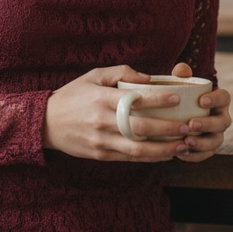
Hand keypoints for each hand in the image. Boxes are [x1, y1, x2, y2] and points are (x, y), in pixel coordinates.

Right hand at [43, 65, 217, 162]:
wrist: (45, 123)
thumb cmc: (73, 95)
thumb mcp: (94, 76)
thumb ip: (121, 73)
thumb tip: (148, 78)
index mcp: (102, 98)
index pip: (135, 99)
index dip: (159, 99)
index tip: (178, 98)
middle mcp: (102, 121)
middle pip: (141, 128)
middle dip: (168, 129)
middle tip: (188, 126)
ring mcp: (101, 141)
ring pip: (138, 149)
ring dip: (164, 148)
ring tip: (183, 145)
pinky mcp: (101, 154)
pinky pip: (130, 158)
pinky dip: (150, 157)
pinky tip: (166, 153)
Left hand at [168, 62, 230, 162]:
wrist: (177, 116)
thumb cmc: (182, 98)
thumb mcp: (182, 86)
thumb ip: (182, 76)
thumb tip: (181, 69)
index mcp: (218, 101)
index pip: (224, 97)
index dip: (215, 99)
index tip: (201, 100)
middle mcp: (221, 118)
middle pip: (222, 122)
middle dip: (208, 124)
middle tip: (191, 123)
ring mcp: (216, 135)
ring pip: (215, 141)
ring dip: (202, 143)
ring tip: (186, 141)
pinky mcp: (208, 149)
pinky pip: (205, 155)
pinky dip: (194, 156)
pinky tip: (180, 154)